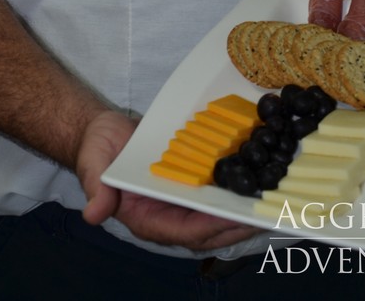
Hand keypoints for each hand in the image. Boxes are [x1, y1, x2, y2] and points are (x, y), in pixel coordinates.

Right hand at [77, 109, 258, 249]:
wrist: (104, 131)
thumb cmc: (98, 148)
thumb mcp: (94, 164)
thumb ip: (97, 187)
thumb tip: (93, 214)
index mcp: (147, 218)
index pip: (187, 231)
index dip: (214, 226)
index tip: (239, 218)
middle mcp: (168, 215)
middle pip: (210, 228)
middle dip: (239, 224)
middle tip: (269, 214)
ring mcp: (180, 201)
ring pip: (216, 213)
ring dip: (242, 209)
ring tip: (271, 201)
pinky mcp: (188, 183)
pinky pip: (214, 192)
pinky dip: (234, 188)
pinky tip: (256, 177)